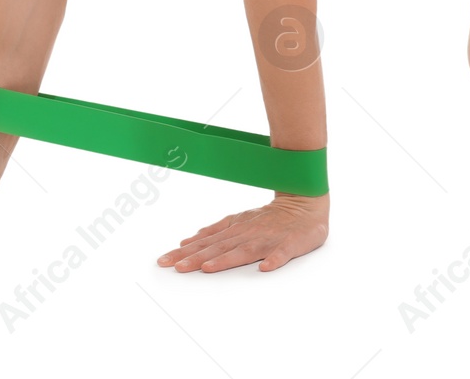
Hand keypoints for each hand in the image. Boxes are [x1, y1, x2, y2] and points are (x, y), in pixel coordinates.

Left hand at [157, 191, 328, 272]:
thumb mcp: (239, 220)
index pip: (206, 243)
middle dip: (196, 258)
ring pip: (245, 250)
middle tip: (175, 267)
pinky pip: (283, 252)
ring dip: (226, 259)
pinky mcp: (291, 243)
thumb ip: (215, 231)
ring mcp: (269, 239)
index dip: (185, 253)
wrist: (304, 203)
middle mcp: (248, 234)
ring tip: (208, 268)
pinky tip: (265, 268)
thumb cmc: (270, 217)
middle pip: (219, 248)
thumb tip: (187, 241)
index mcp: (235, 230)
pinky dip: (274, 260)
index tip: (164, 262)